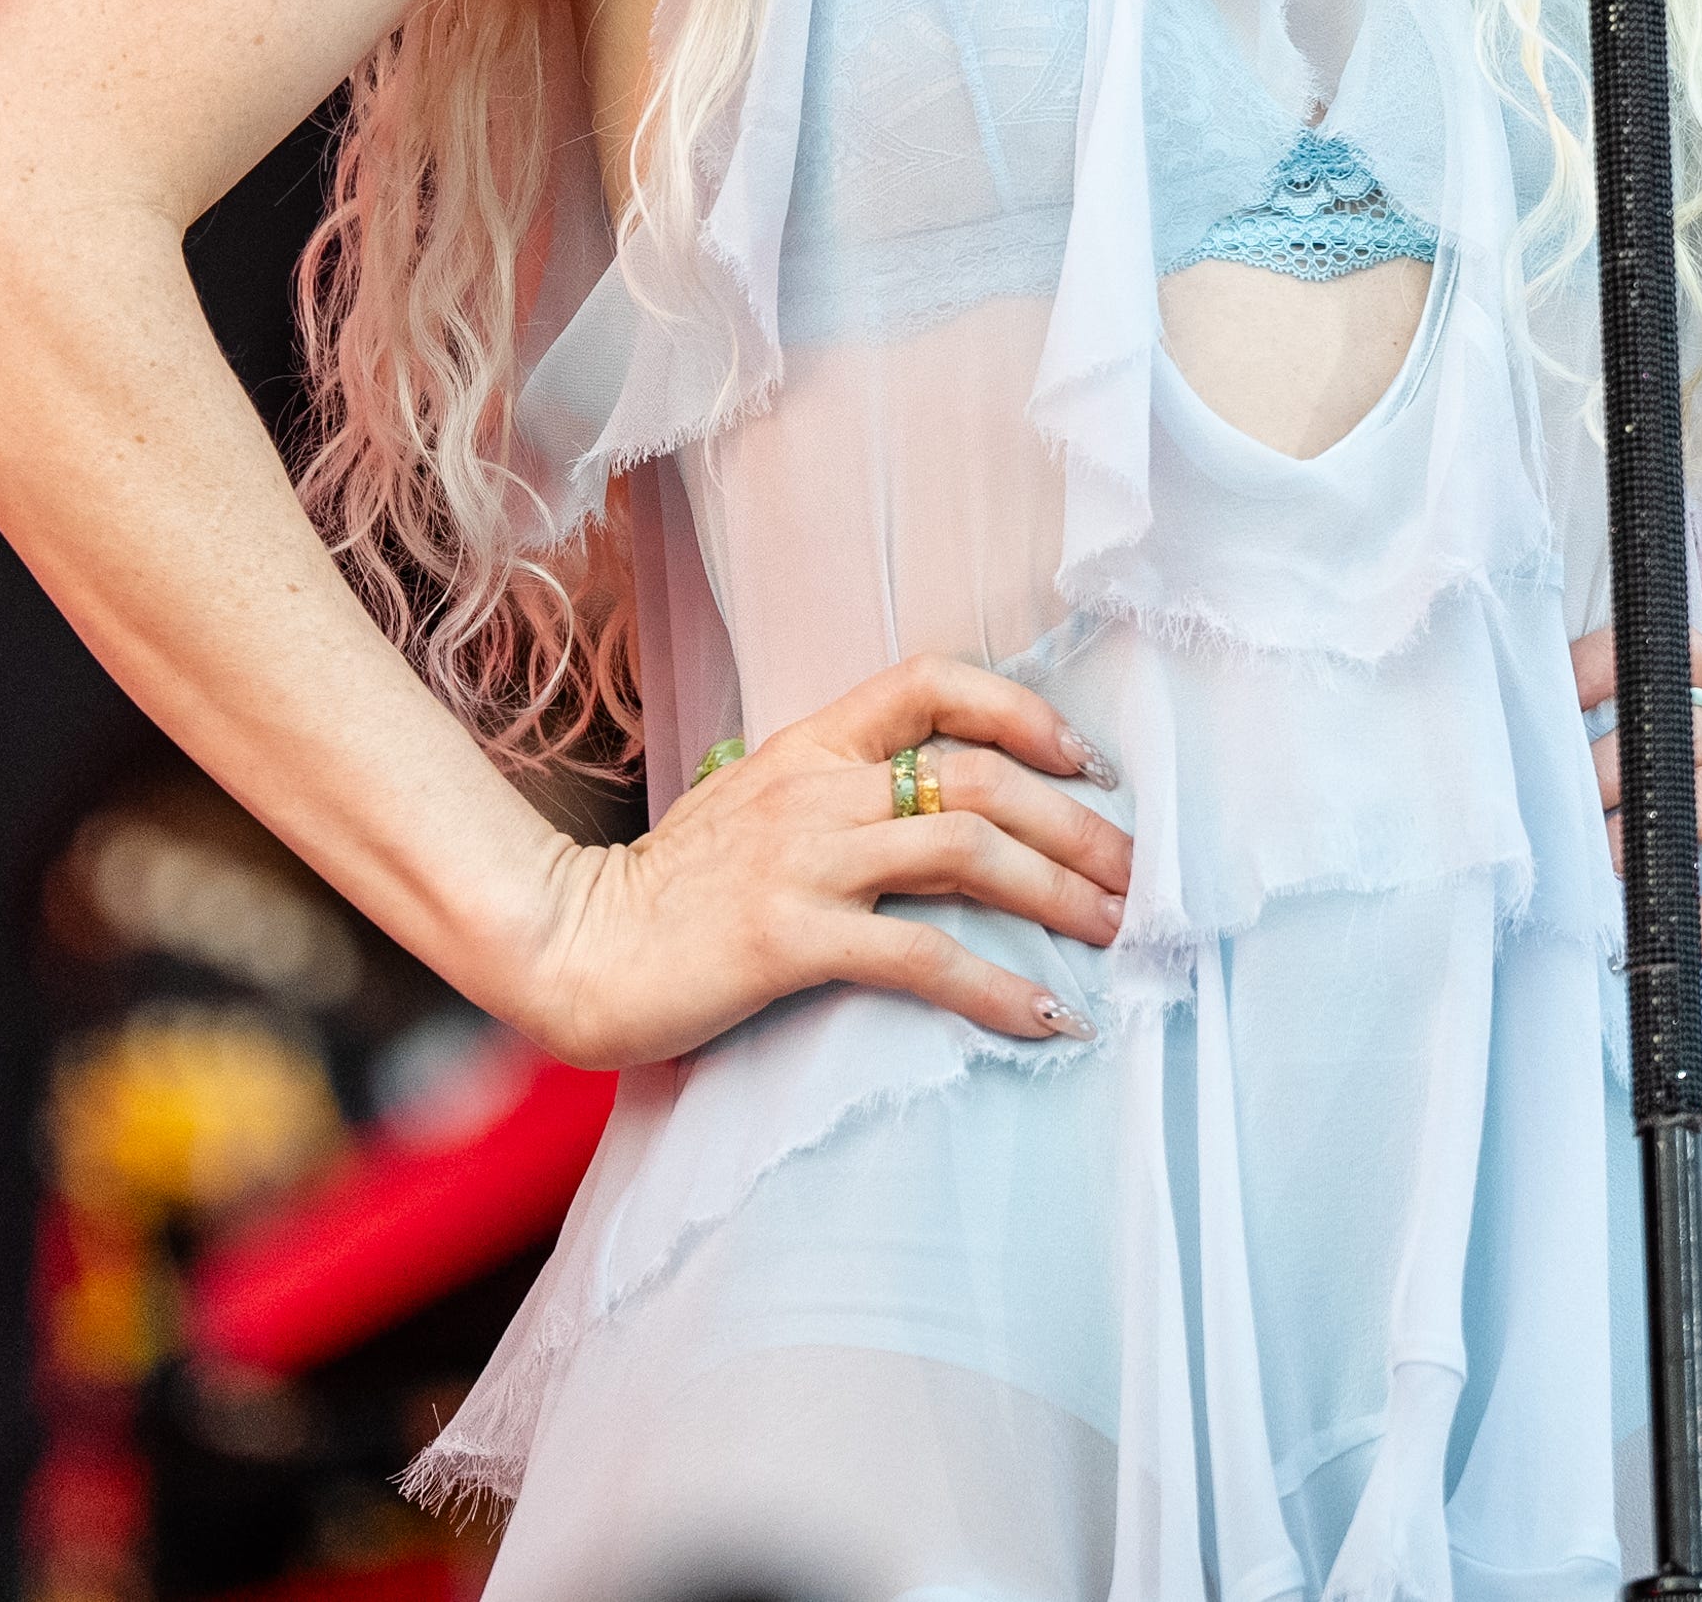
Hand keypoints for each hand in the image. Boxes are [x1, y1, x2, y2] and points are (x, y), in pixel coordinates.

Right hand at [501, 652, 1133, 1068]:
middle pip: (980, 775)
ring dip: (1059, 893)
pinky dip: (997, 988)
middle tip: (1134, 874)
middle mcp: (814, 788)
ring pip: (967, 850)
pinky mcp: (788, 938)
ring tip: (1116, 935)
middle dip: (1076, 824)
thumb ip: (831, 796)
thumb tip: (928, 810)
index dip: (1024, 711)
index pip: (933, 682)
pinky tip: (1046, 1018)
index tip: (1086, 762)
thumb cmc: (666, 893)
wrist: (567, 948)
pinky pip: (919, 954)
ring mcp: (801, 860)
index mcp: (808, 745)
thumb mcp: (752, 811)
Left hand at [1574, 629, 1701, 974]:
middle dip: (1609, 765)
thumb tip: (1566, 807)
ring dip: (1653, 830)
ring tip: (1597, 866)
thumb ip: (1686, 781)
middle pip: (1685, 727)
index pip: (1675, 658)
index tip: (1543, 698)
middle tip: (1547, 804)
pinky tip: (1678, 939)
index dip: (1608, 667)